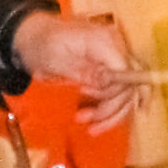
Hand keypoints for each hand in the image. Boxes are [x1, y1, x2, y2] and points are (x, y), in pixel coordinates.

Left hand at [12, 10, 139, 132]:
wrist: (37, 40)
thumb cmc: (43, 45)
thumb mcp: (57, 59)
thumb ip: (84, 70)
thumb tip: (108, 82)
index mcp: (105, 40)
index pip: (125, 71)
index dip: (112, 92)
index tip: (89, 102)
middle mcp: (118, 49)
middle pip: (130, 84)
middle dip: (111, 108)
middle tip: (85, 120)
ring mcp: (116, 60)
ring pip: (129, 94)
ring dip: (112, 114)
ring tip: (90, 127)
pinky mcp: (113, 72)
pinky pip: (120, 95)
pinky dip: (111, 111)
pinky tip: (96, 121)